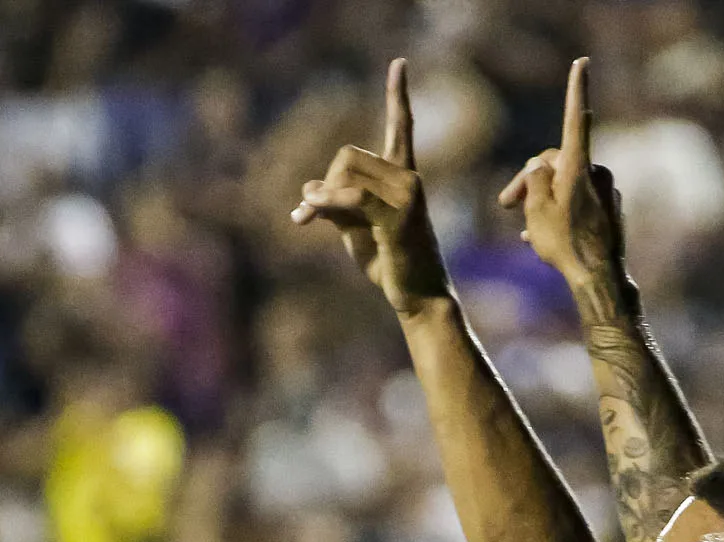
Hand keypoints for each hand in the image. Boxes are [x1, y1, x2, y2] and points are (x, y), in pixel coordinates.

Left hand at [290, 58, 449, 316]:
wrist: (416, 297)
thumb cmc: (390, 263)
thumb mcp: (355, 228)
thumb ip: (336, 203)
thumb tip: (308, 187)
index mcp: (403, 176)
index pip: (401, 126)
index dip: (398, 95)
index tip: (399, 64)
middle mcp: (409, 177)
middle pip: (348, 156)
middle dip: (325, 183)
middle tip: (311, 214)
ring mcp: (407, 194)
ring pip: (346, 173)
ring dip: (320, 198)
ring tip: (309, 221)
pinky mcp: (398, 215)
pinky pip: (352, 197)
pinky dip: (326, 202)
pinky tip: (307, 213)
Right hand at [497, 58, 625, 290]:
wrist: (598, 277)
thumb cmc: (564, 244)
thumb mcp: (537, 209)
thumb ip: (534, 179)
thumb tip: (538, 165)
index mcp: (578, 167)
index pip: (574, 119)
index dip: (575, 89)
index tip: (582, 62)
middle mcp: (596, 172)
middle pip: (556, 163)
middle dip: (529, 179)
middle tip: (503, 204)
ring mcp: (605, 191)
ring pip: (565, 185)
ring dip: (542, 200)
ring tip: (523, 229)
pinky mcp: (609, 208)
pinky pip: (578, 201)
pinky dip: (559, 212)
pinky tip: (540, 236)